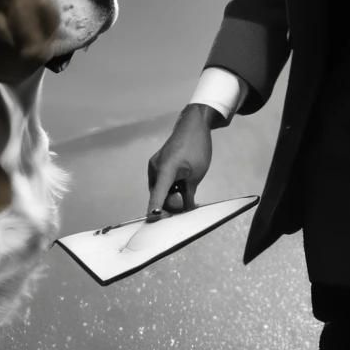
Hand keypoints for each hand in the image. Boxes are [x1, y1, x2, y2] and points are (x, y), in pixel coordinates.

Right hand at [146, 103, 216, 218]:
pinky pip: (160, 182)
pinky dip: (168, 187)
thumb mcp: (197, 174)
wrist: (193, 125)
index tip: (152, 223)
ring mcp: (154, 165)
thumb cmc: (197, 147)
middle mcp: (155, 168)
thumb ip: (189, 194)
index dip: (155, 211)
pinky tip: (181, 185)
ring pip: (159, 189)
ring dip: (169, 195)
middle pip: (158, 196)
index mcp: (165, 170)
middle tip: (185, 206)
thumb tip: (185, 210)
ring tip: (185, 191)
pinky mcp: (157, 164)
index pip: (157, 196)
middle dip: (169, 204)